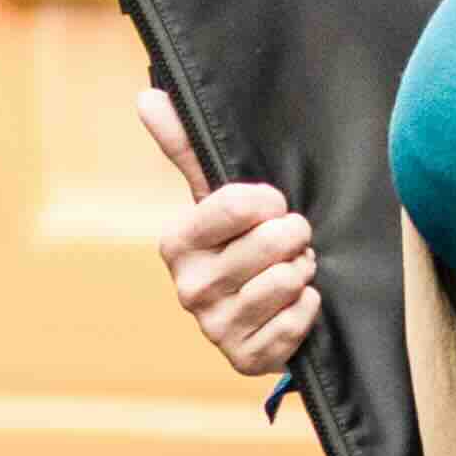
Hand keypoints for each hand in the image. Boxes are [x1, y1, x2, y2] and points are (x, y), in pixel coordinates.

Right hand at [148, 102, 320, 379]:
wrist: (254, 312)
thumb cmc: (235, 242)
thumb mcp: (212, 193)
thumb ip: (186, 146)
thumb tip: (147, 95)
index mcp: (176, 243)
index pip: (237, 205)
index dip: (270, 201)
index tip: (274, 204)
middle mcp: (188, 289)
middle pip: (269, 243)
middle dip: (294, 236)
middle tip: (290, 240)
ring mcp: (214, 329)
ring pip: (286, 281)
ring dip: (302, 270)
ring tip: (293, 267)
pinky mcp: (245, 360)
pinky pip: (298, 321)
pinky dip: (308, 308)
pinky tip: (295, 303)